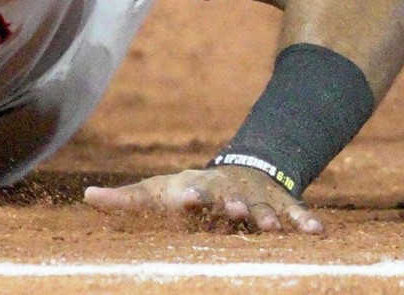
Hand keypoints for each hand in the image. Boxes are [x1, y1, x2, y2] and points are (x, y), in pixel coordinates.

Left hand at [85, 165, 324, 233]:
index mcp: (197, 191)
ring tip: (273, 228)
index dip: (188, 197)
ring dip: (268, 218)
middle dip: (231, 207)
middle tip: (234, 211)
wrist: (240, 171)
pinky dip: (306, 222)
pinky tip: (318, 233)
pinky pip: (296, 214)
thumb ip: (125, 199)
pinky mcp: (281, 205)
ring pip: (263, 210)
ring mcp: (256, 200)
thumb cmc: (188, 191)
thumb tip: (85, 196)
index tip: (186, 198)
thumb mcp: (156, 192)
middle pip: (229, 201)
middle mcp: (227, 194)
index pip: (190, 194)